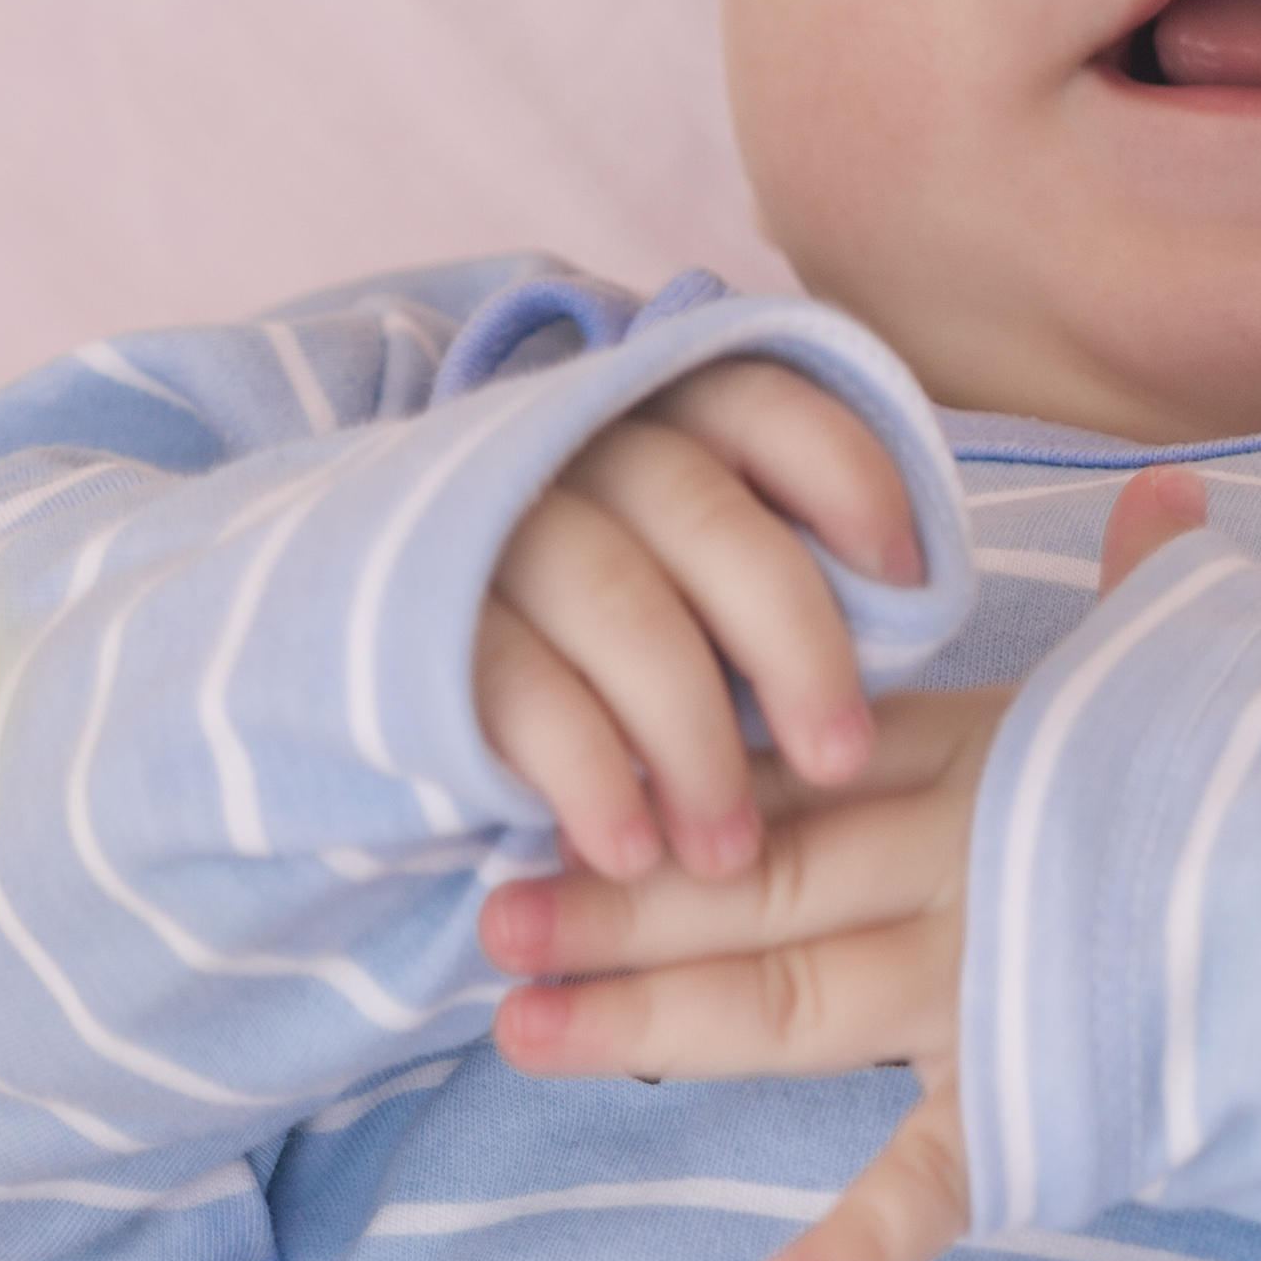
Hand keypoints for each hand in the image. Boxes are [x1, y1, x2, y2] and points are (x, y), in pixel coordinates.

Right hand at [471, 356, 925, 883]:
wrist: (351, 634)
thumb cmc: (580, 623)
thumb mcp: (673, 576)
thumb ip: (759, 580)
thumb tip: (901, 629)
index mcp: (657, 421)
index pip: (765, 408)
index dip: (847, 477)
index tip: (909, 579)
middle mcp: (578, 451)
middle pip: (708, 520)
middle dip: (792, 646)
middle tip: (840, 762)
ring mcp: (495, 527)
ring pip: (624, 609)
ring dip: (692, 740)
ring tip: (728, 852)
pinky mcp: (423, 621)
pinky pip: (522, 689)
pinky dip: (590, 776)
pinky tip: (627, 851)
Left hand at [482, 463, 1207, 1260]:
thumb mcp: (1214, 655)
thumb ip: (1160, 587)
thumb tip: (1171, 494)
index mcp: (987, 758)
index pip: (798, 766)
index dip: (675, 778)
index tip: (565, 787)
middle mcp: (961, 866)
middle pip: (755, 881)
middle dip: (616, 903)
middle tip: (486, 926)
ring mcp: (991, 985)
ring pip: (790, 1004)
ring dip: (655, 1022)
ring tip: (529, 1033)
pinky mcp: (1047, 1095)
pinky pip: (944, 1179)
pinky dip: (863, 1242)